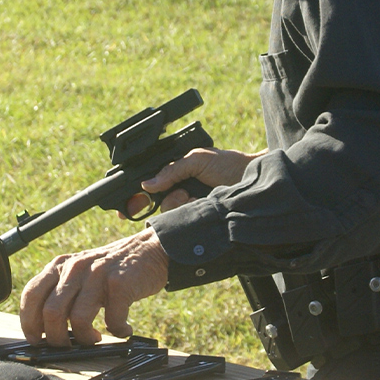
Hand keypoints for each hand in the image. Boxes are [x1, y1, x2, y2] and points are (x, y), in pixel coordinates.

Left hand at [18, 227, 169, 346]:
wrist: (150, 250)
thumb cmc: (112, 269)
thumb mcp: (80, 272)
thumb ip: (61, 291)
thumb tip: (46, 329)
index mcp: (60, 265)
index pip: (31, 295)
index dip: (29, 322)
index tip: (36, 339)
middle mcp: (75, 267)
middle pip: (51, 312)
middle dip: (57, 338)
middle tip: (68, 346)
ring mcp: (97, 274)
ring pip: (78, 320)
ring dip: (85, 339)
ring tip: (94, 340)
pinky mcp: (120, 283)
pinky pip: (111, 320)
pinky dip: (117, 331)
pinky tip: (123, 329)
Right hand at [120, 147, 263, 217]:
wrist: (253, 184)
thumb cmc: (229, 165)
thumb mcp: (197, 160)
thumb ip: (171, 170)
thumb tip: (147, 184)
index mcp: (175, 173)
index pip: (148, 185)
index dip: (135, 197)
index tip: (126, 206)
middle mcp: (178, 190)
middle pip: (151, 202)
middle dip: (154, 201)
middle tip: (169, 195)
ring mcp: (187, 206)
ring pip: (165, 212)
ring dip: (176, 203)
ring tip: (193, 194)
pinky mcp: (196, 218)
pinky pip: (180, 219)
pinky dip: (188, 210)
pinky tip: (200, 202)